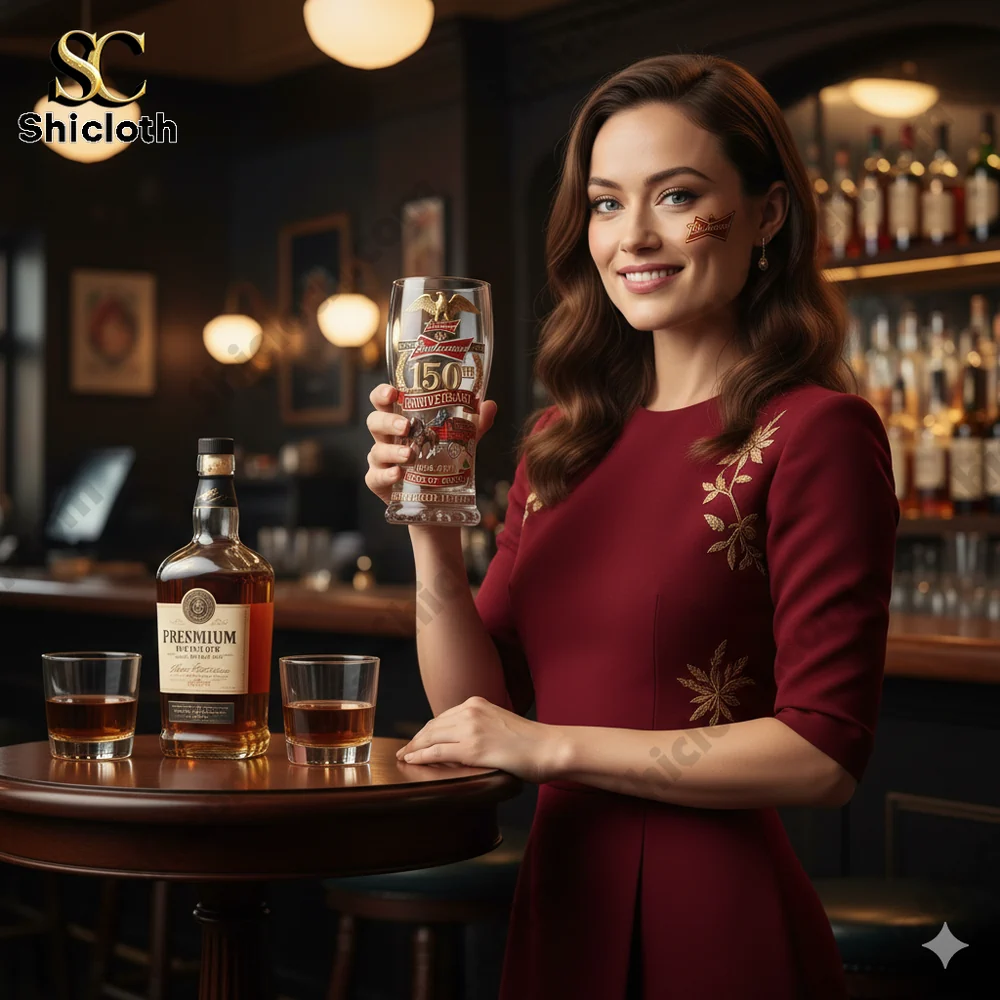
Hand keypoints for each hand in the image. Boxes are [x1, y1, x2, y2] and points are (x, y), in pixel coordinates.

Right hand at [364, 384, 496, 505]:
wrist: (437, 500)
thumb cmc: (441, 462)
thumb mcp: (459, 441)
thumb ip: (474, 424)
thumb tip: (489, 404)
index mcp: (400, 421)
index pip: (383, 401)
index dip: (382, 394)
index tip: (393, 393)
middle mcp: (387, 438)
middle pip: (375, 422)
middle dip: (388, 421)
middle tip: (406, 425)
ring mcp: (380, 461)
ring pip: (376, 450)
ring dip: (392, 450)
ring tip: (409, 454)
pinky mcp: (379, 483)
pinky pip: (375, 477)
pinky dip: (386, 475)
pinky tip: (398, 474)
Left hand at [394, 696, 567, 783]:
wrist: (550, 747)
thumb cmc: (531, 741)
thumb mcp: (500, 724)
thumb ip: (480, 727)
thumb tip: (464, 743)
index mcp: (477, 702)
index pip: (442, 717)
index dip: (426, 730)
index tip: (416, 740)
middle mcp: (470, 711)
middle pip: (432, 726)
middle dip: (416, 739)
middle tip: (404, 750)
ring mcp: (470, 729)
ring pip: (431, 738)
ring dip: (413, 748)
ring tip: (404, 757)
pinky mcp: (472, 749)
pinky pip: (437, 752)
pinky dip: (420, 756)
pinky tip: (411, 760)